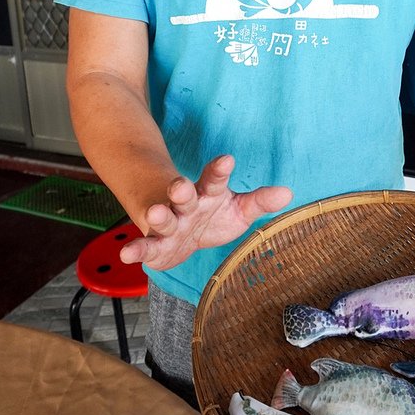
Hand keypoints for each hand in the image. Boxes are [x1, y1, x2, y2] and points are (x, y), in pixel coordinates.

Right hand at [119, 155, 292, 269]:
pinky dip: (136, 249)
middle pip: (183, 195)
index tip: (227, 160)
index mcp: (208, 193)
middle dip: (181, 191)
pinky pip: (145, 246)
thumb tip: (287, 193)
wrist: (183, 234)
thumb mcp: (238, 209)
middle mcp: (186, 205)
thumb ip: (259, 201)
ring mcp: (169, 224)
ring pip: (163, 219)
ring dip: (159, 216)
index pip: (214, 179)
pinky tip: (127, 254)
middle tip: (180, 186)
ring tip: (155, 214)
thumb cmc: (214, 216)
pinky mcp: (156, 245)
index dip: (219, 170)